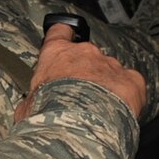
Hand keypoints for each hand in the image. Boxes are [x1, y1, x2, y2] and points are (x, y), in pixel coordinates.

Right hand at [14, 21, 144, 121]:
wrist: (78, 128)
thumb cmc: (48, 116)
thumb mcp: (26, 108)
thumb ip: (31, 100)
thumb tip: (28, 108)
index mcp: (57, 54)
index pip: (60, 31)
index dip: (63, 34)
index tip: (64, 37)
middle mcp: (85, 53)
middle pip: (87, 56)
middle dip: (85, 73)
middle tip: (79, 95)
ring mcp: (110, 65)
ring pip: (109, 71)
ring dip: (105, 85)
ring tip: (99, 109)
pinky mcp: (132, 80)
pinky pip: (131, 83)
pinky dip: (127, 94)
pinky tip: (119, 109)